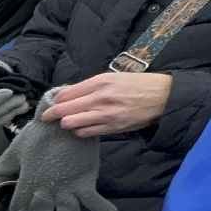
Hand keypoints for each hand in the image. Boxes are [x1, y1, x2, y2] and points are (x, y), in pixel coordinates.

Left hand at [0, 87, 118, 210]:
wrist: (64, 120)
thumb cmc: (40, 133)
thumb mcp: (18, 147)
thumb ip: (7, 162)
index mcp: (28, 181)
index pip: (19, 206)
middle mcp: (45, 188)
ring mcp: (66, 186)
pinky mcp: (85, 181)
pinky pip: (95, 200)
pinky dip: (104, 209)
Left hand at [41, 72, 173, 137]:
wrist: (162, 96)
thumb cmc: (137, 84)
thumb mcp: (112, 77)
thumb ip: (89, 86)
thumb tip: (67, 96)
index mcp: (99, 82)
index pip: (64, 95)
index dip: (55, 101)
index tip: (53, 104)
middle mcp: (100, 98)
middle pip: (62, 111)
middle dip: (52, 115)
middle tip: (48, 117)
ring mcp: (105, 114)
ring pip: (70, 124)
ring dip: (67, 124)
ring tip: (69, 122)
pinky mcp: (111, 127)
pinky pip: (85, 133)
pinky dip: (80, 131)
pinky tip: (82, 127)